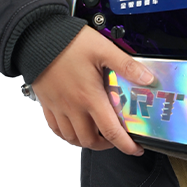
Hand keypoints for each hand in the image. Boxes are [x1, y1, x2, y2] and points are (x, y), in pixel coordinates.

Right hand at [32, 25, 154, 153]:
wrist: (39, 37)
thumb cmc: (69, 42)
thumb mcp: (104, 49)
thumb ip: (126, 65)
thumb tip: (147, 78)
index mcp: (89, 96)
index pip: (110, 131)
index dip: (125, 145)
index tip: (134, 149)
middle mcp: (73, 106)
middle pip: (90, 140)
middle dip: (106, 145)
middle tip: (116, 138)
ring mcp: (58, 107)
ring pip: (72, 138)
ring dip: (86, 141)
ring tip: (97, 133)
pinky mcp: (47, 103)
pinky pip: (55, 129)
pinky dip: (66, 134)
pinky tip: (73, 127)